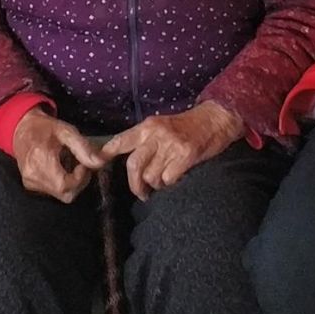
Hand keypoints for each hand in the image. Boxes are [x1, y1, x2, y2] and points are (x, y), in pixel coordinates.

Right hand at [10, 109, 104, 202]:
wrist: (21, 129)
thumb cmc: (44, 128)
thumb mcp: (67, 131)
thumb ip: (84, 148)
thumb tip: (100, 163)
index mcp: (40, 159)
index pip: (65, 185)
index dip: (80, 178)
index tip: (83, 164)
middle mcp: (33, 175)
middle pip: (65, 194)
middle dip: (79, 182)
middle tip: (80, 165)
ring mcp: (30, 182)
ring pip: (61, 195)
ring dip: (71, 183)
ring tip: (68, 164)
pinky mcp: (30, 186)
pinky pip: (53, 192)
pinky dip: (62, 183)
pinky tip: (60, 169)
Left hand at [99, 101, 243, 199]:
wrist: (216, 119)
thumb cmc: (188, 126)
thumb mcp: (162, 126)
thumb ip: (146, 140)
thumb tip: (130, 162)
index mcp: (148, 126)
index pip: (121, 140)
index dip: (107, 153)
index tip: (98, 163)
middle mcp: (157, 134)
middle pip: (134, 165)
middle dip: (134, 184)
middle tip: (141, 193)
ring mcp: (171, 145)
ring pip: (151, 175)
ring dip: (156, 184)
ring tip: (165, 182)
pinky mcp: (186, 155)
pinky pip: (169, 178)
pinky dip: (171, 183)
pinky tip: (177, 178)